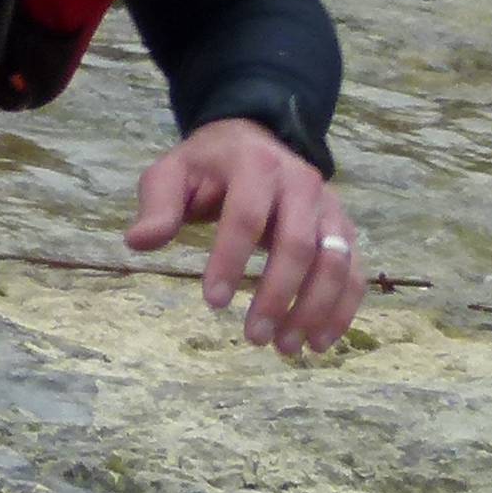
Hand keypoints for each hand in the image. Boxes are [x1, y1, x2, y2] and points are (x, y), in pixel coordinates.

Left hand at [127, 117, 363, 355]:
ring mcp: (330, 207)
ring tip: (286, 349)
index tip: (212, 302)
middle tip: (253, 337)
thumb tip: (138, 243)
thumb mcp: (172, 174)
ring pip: (334, 264)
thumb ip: (158, 205)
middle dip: (277, 296)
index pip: (246, 217)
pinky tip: (318, 341)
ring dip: (314, 311)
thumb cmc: (207, 166)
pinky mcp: (345, 230)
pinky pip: (353, 273)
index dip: (230, 261)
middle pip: (298, 246)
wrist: (252, 144)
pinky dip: (341, 310)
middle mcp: (301, 184)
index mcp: (255, 165)